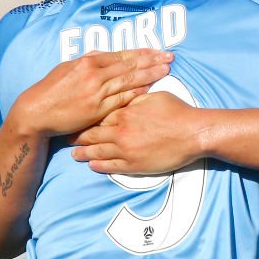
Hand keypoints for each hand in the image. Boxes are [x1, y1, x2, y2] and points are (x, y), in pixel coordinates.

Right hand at [9, 49, 172, 137]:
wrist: (37, 112)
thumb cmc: (51, 90)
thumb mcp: (68, 68)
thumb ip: (89, 61)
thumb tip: (106, 55)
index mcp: (88, 61)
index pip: (122, 54)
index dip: (143, 52)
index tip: (158, 50)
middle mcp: (95, 74)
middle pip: (131, 65)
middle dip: (153, 60)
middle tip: (170, 57)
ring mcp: (97, 92)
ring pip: (130, 80)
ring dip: (150, 74)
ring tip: (166, 70)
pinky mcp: (98, 109)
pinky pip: (122, 99)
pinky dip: (137, 92)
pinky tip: (150, 88)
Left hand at [70, 91, 203, 173]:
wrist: (192, 133)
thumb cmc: (176, 112)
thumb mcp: (153, 97)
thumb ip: (135, 97)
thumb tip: (125, 92)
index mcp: (124, 112)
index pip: (97, 114)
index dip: (84, 117)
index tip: (74, 117)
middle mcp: (120, 132)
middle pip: (92, 134)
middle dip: (77, 135)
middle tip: (65, 136)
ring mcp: (126, 150)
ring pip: (97, 151)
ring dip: (83, 153)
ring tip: (73, 154)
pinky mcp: (134, 164)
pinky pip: (111, 166)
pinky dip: (99, 165)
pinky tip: (92, 165)